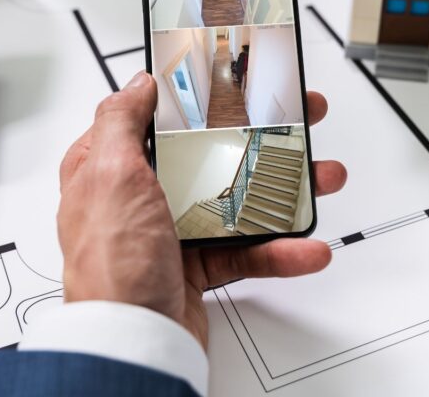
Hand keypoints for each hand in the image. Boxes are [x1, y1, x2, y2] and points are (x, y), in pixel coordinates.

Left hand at [58, 71, 346, 346]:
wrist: (131, 344)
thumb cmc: (109, 266)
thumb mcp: (108, 175)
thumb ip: (120, 122)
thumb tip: (137, 84)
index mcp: (109, 168)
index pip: (156, 118)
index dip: (196, 99)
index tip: (236, 86)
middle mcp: (139, 197)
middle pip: (207, 154)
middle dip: (259, 139)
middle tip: (297, 122)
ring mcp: (169, 232)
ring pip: (235, 200)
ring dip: (282, 193)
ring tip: (320, 180)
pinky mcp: (195, 267)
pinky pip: (246, 251)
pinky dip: (279, 250)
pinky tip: (304, 246)